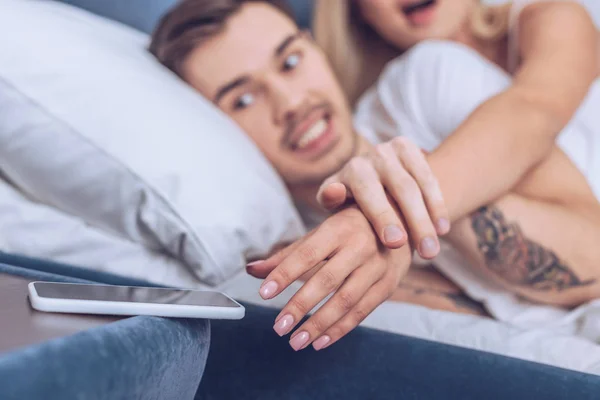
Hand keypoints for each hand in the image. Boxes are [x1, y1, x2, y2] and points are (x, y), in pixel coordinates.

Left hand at [246, 207, 411, 350]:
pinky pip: (362, 312)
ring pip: (346, 301)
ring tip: (296, 342)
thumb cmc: (350, 226)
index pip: (307, 253)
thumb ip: (288, 253)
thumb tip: (251, 269)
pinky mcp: (388, 285)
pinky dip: (340, 329)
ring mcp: (377, 267)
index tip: (264, 293)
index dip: (285, 273)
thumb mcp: (321, 230)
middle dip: (301, 305)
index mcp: (339, 228)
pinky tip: (320, 342)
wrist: (402, 220)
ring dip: (319, 324)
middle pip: (326, 280)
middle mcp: (360, 246)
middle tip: (278, 327)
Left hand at [317, 137, 448, 258]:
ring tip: (434, 250)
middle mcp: (374, 156)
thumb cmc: (350, 201)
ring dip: (429, 218)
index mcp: (352, 170)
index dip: (382, 216)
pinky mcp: (412, 149)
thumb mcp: (335, 202)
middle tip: (426, 254)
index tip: (395, 243)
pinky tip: (442, 229)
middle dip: (415, 221)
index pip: (369, 192)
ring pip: (418, 186)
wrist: (370, 177)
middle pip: (401, 189)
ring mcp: (394, 150)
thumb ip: (331, 200)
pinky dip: (438, 205)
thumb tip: (334, 192)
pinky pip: (429, 179)